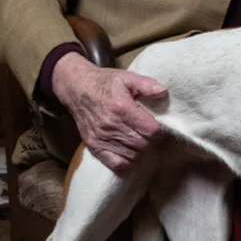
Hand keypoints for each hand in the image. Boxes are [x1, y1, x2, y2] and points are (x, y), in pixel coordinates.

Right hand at [50, 52, 167, 170]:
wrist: (77, 89)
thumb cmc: (104, 83)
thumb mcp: (127, 77)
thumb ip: (146, 84)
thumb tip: (163, 92)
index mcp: (121, 108)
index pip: (150, 130)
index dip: (160, 131)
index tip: (161, 126)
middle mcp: (111, 126)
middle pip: (143, 144)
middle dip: (152, 141)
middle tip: (153, 134)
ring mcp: (101, 138)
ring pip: (133, 155)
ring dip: (142, 151)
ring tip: (144, 141)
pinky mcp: (94, 146)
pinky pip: (117, 163)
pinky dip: (128, 161)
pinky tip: (132, 153)